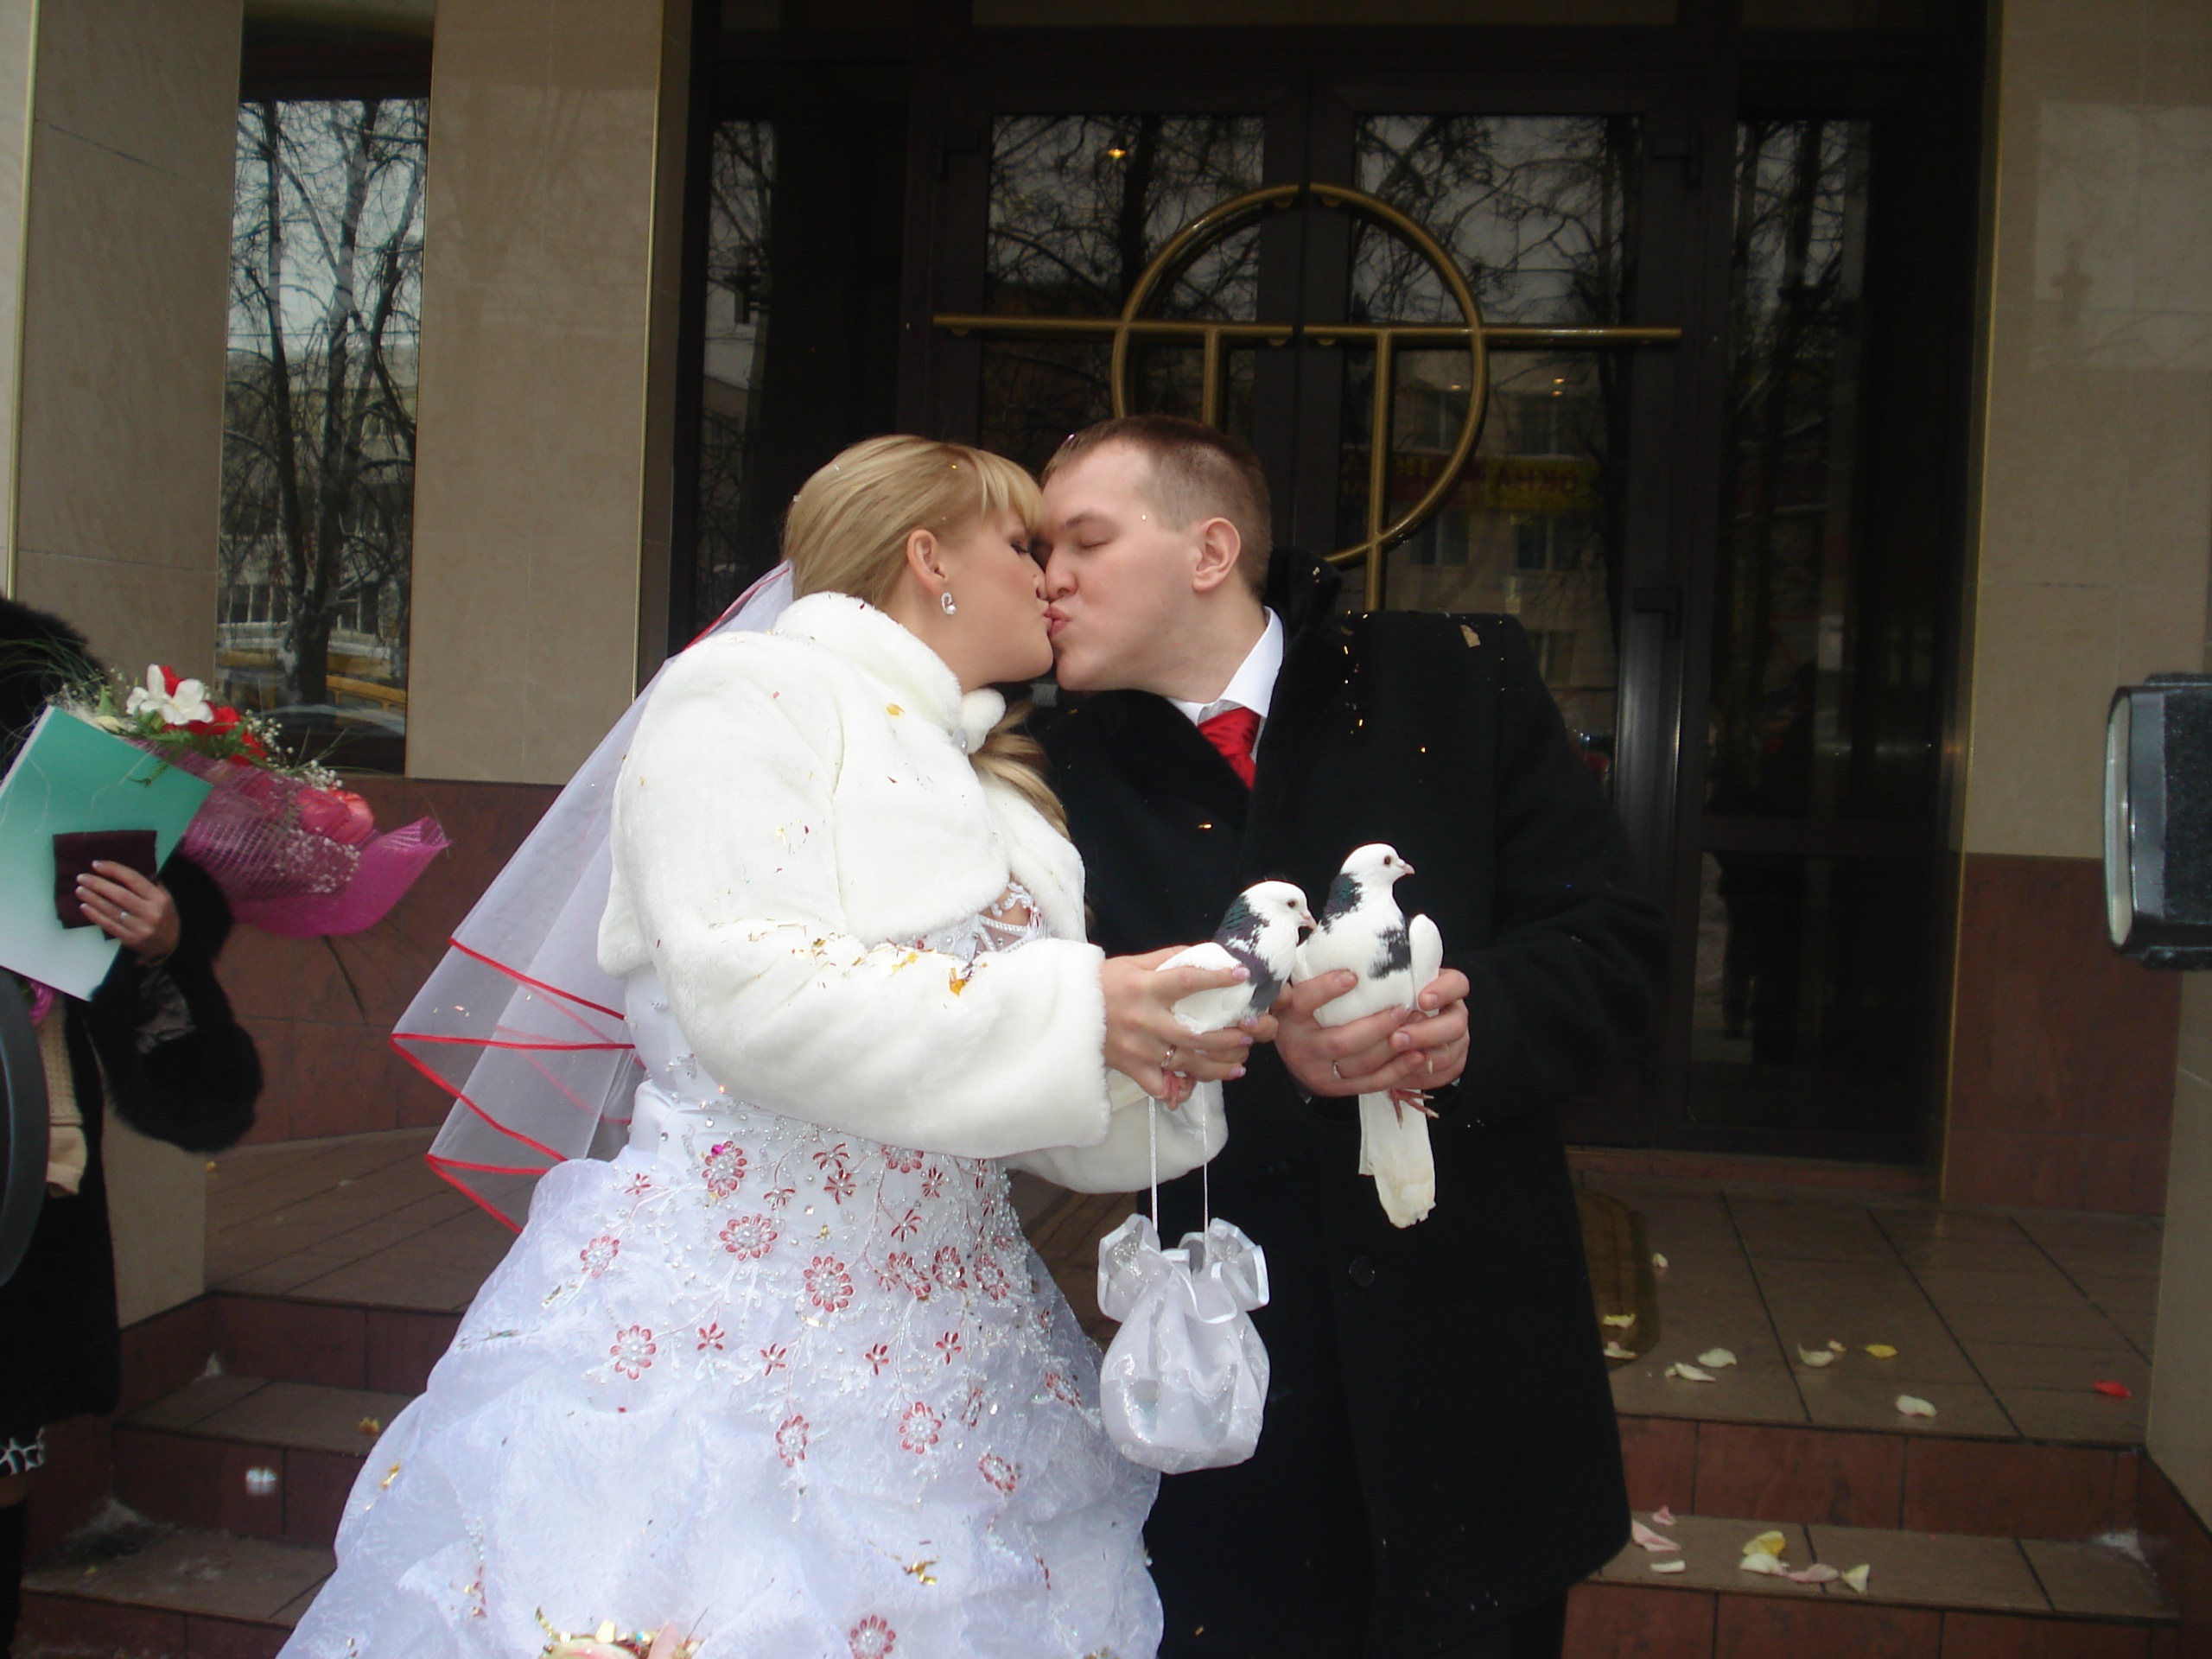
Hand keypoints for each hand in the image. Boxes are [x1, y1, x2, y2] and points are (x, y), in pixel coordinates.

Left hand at [78, 861, 179, 962]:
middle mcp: (150, 912)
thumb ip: (148, 885)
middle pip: (120, 895)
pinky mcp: (129, 939)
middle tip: (82, 878)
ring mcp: (140, 927)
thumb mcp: (165, 898)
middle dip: (98, 885)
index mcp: (159, 898)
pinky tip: (84, 907)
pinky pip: (109, 925)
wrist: (169, 945)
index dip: (114, 870)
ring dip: (93, 899)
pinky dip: (95, 915)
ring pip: (112, 911)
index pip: (134, 880)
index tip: (96, 865)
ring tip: (80, 890)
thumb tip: (122, 871)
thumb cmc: (164, 916)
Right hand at [1101, 946, 1255, 1102]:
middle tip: (1248, 1034)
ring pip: (1186, 1064)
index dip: (1216, 978)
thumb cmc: (1102, 983)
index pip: (1187, 980)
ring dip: (1217, 1067)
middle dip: (1227, 1037)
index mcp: (1146, 988)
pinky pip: (1160, 1086)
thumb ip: (1170, 959)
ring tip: (1239, 1065)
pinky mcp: (1131, 1068)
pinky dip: (1178, 1090)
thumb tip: (1207, 955)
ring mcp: (1139, 1048)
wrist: (1064, 1010)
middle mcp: (1145, 1020)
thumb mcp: (1134, 963)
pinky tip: (1195, 1086)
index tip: (1241, 976)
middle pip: (1194, 1034)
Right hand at [1272, 968, 1470, 1098]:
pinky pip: (1369, 1083)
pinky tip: (1416, 1055)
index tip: (1353, 976)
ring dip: (1391, 1046)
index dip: (1326, 989)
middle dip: (1375, 1025)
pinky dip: (1396, 1070)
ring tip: (1415, 1027)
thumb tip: (1347, 936)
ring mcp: (1317, 1071)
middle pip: (1340, 1040)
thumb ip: (1314, 968)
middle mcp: (1299, 1046)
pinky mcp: (1334, 1088)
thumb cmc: (1304, 1007)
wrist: (1291, 1049)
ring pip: (1358, 1063)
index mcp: (1288, 1015)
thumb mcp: (1299, 987)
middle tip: (1402, 1008)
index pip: (1304, 1001)